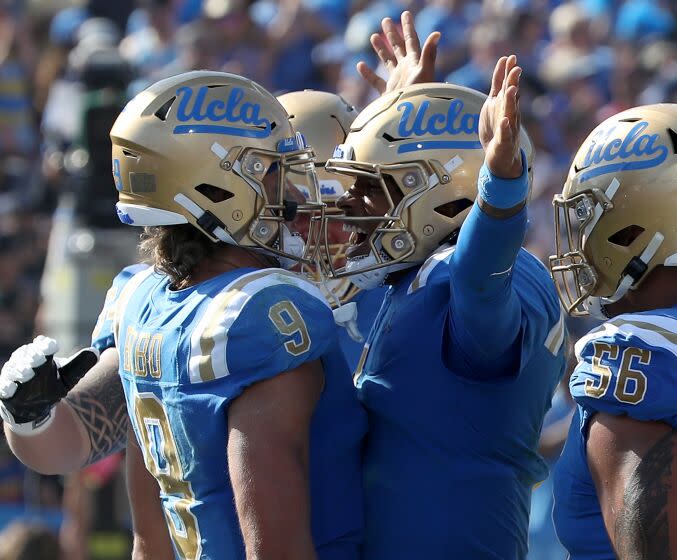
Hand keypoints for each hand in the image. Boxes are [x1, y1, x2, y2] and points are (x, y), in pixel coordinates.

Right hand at [0, 336, 98, 434]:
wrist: (35, 408)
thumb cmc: (52, 386)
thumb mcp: (69, 376)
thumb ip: (81, 364)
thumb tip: (95, 352)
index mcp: (41, 355)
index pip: (43, 345)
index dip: (46, 345)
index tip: (52, 347)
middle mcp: (25, 362)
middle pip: (27, 355)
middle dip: (32, 356)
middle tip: (39, 359)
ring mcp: (14, 376)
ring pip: (14, 369)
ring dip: (20, 370)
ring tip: (27, 373)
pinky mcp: (6, 391)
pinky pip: (4, 387)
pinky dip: (7, 387)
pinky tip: (11, 388)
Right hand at [357, 10, 439, 94]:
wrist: (411, 120)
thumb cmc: (420, 97)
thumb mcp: (425, 73)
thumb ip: (429, 53)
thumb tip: (437, 33)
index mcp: (415, 62)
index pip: (412, 40)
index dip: (408, 26)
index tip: (405, 13)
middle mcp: (406, 70)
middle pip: (398, 46)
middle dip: (393, 33)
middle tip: (385, 19)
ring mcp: (397, 81)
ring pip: (387, 60)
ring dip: (381, 49)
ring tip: (373, 36)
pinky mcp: (388, 94)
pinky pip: (376, 81)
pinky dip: (368, 73)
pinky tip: (360, 65)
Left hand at [479, 55, 522, 178]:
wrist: (501, 157)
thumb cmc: (497, 130)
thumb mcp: (494, 105)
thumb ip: (497, 87)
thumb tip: (503, 66)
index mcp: (504, 104)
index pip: (506, 85)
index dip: (507, 72)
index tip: (509, 57)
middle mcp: (509, 113)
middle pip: (511, 96)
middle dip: (513, 82)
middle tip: (516, 68)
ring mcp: (509, 127)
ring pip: (511, 113)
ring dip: (511, 101)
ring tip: (511, 90)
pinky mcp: (505, 142)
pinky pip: (505, 134)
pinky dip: (505, 128)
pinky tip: (504, 121)